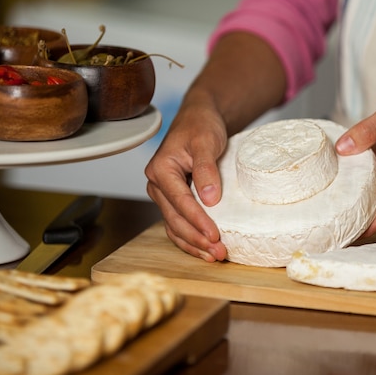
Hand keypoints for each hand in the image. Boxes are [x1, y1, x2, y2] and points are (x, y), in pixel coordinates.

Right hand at [145, 97, 228, 261]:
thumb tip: (209, 199)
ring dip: (193, 244)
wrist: (199, 118)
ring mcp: (164, 194)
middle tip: (218, 252)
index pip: (180, 202)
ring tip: (214, 256)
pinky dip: (190, 238)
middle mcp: (157, 184)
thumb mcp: (206, 142)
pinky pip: (178, 223)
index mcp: (161, 169)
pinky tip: (204, 249)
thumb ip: (206, 169)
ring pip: (174, 226)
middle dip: (196, 239)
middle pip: (175, 219)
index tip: (214, 236)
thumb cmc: (201, 126)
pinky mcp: (173, 199)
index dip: (198, 221)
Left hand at [335, 74, 375, 233]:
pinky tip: (338, 180)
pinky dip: (357, 180)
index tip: (352, 237)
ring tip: (330, 212)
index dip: (373, 227)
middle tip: (332, 229)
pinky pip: (370, 173)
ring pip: (374, 191)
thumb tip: (343, 148)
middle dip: (360, 222)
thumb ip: (369, 129)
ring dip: (357, 203)